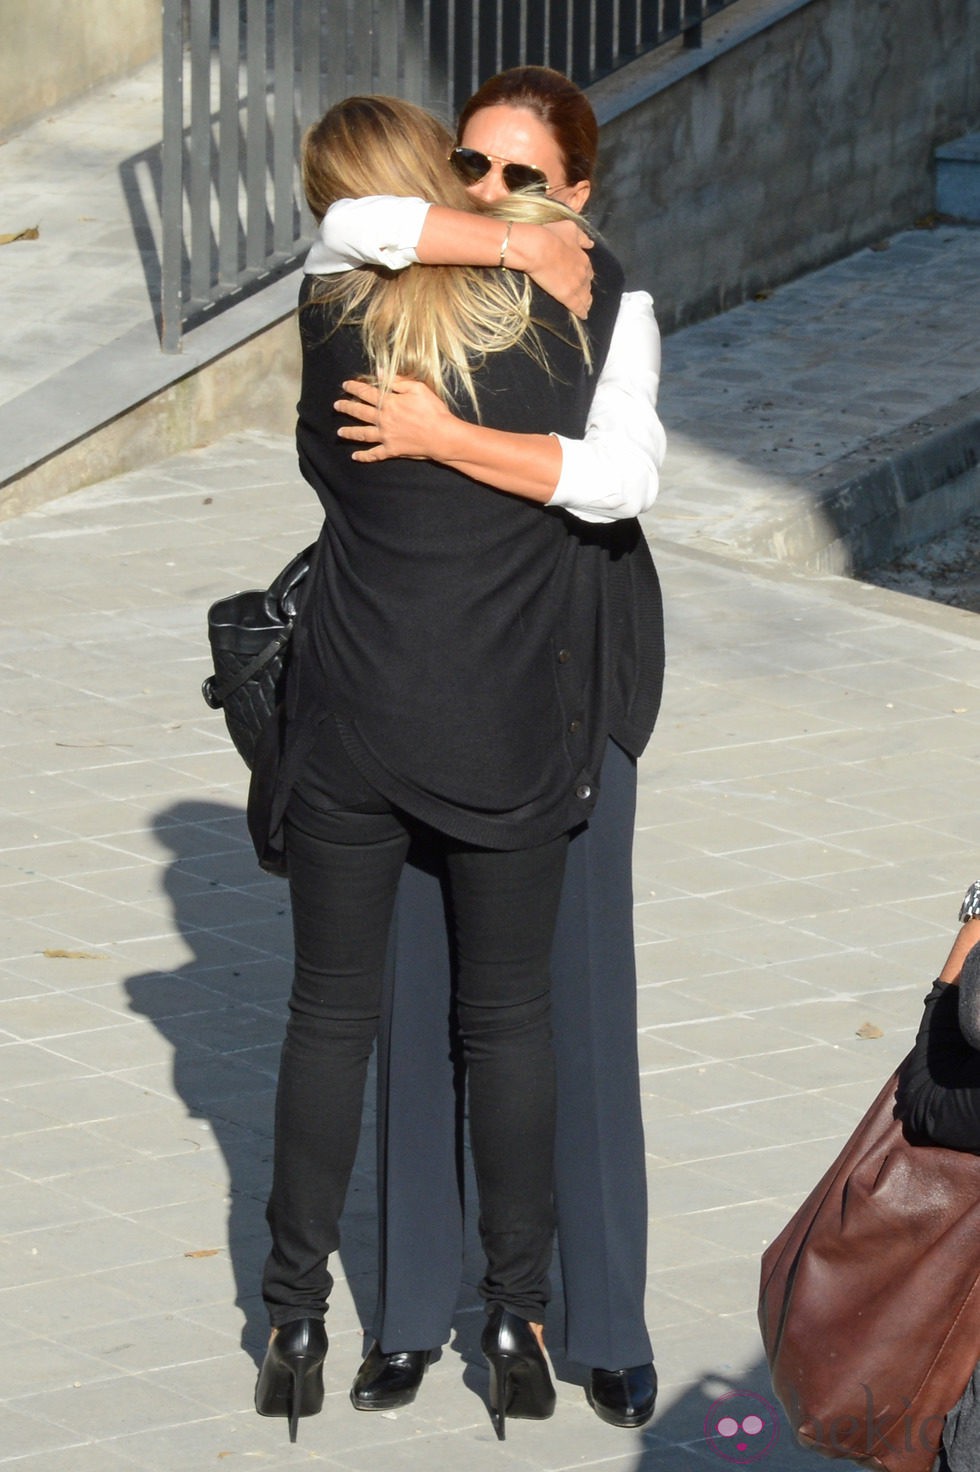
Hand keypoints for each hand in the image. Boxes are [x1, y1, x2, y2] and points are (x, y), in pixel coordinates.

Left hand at [335, 377, 453, 461]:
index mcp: (389, 402)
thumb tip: (379, 372)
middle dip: (346, 407)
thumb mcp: (417, 388)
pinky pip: (374, 454)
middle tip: (337, 405)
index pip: (366, 392)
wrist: (442, 435)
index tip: (346, 385)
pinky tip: (354, 456)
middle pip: (360, 412)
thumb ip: (397, 381)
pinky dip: (364, 456)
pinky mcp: (391, 450)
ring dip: (349, 432)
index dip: (354, 388)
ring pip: (362, 434)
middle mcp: (383, 419)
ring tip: (339, 432)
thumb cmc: (433, 410)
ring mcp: (386, 436)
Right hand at [515, 220, 594, 317]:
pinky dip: (581, 311)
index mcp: (583, 257)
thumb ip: (582, 237)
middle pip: (587, 283)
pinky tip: (584, 316)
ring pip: (585, 296)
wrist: (538, 247)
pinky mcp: (567, 295)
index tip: (584, 277)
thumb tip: (591, 243)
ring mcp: (576, 285)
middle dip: (586, 287)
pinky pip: (577, 306)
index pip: (588, 269)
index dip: (586, 274)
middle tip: (584, 292)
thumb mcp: (570, 229)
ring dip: (586, 301)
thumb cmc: (551, 235)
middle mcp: (583, 272)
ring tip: (586, 306)